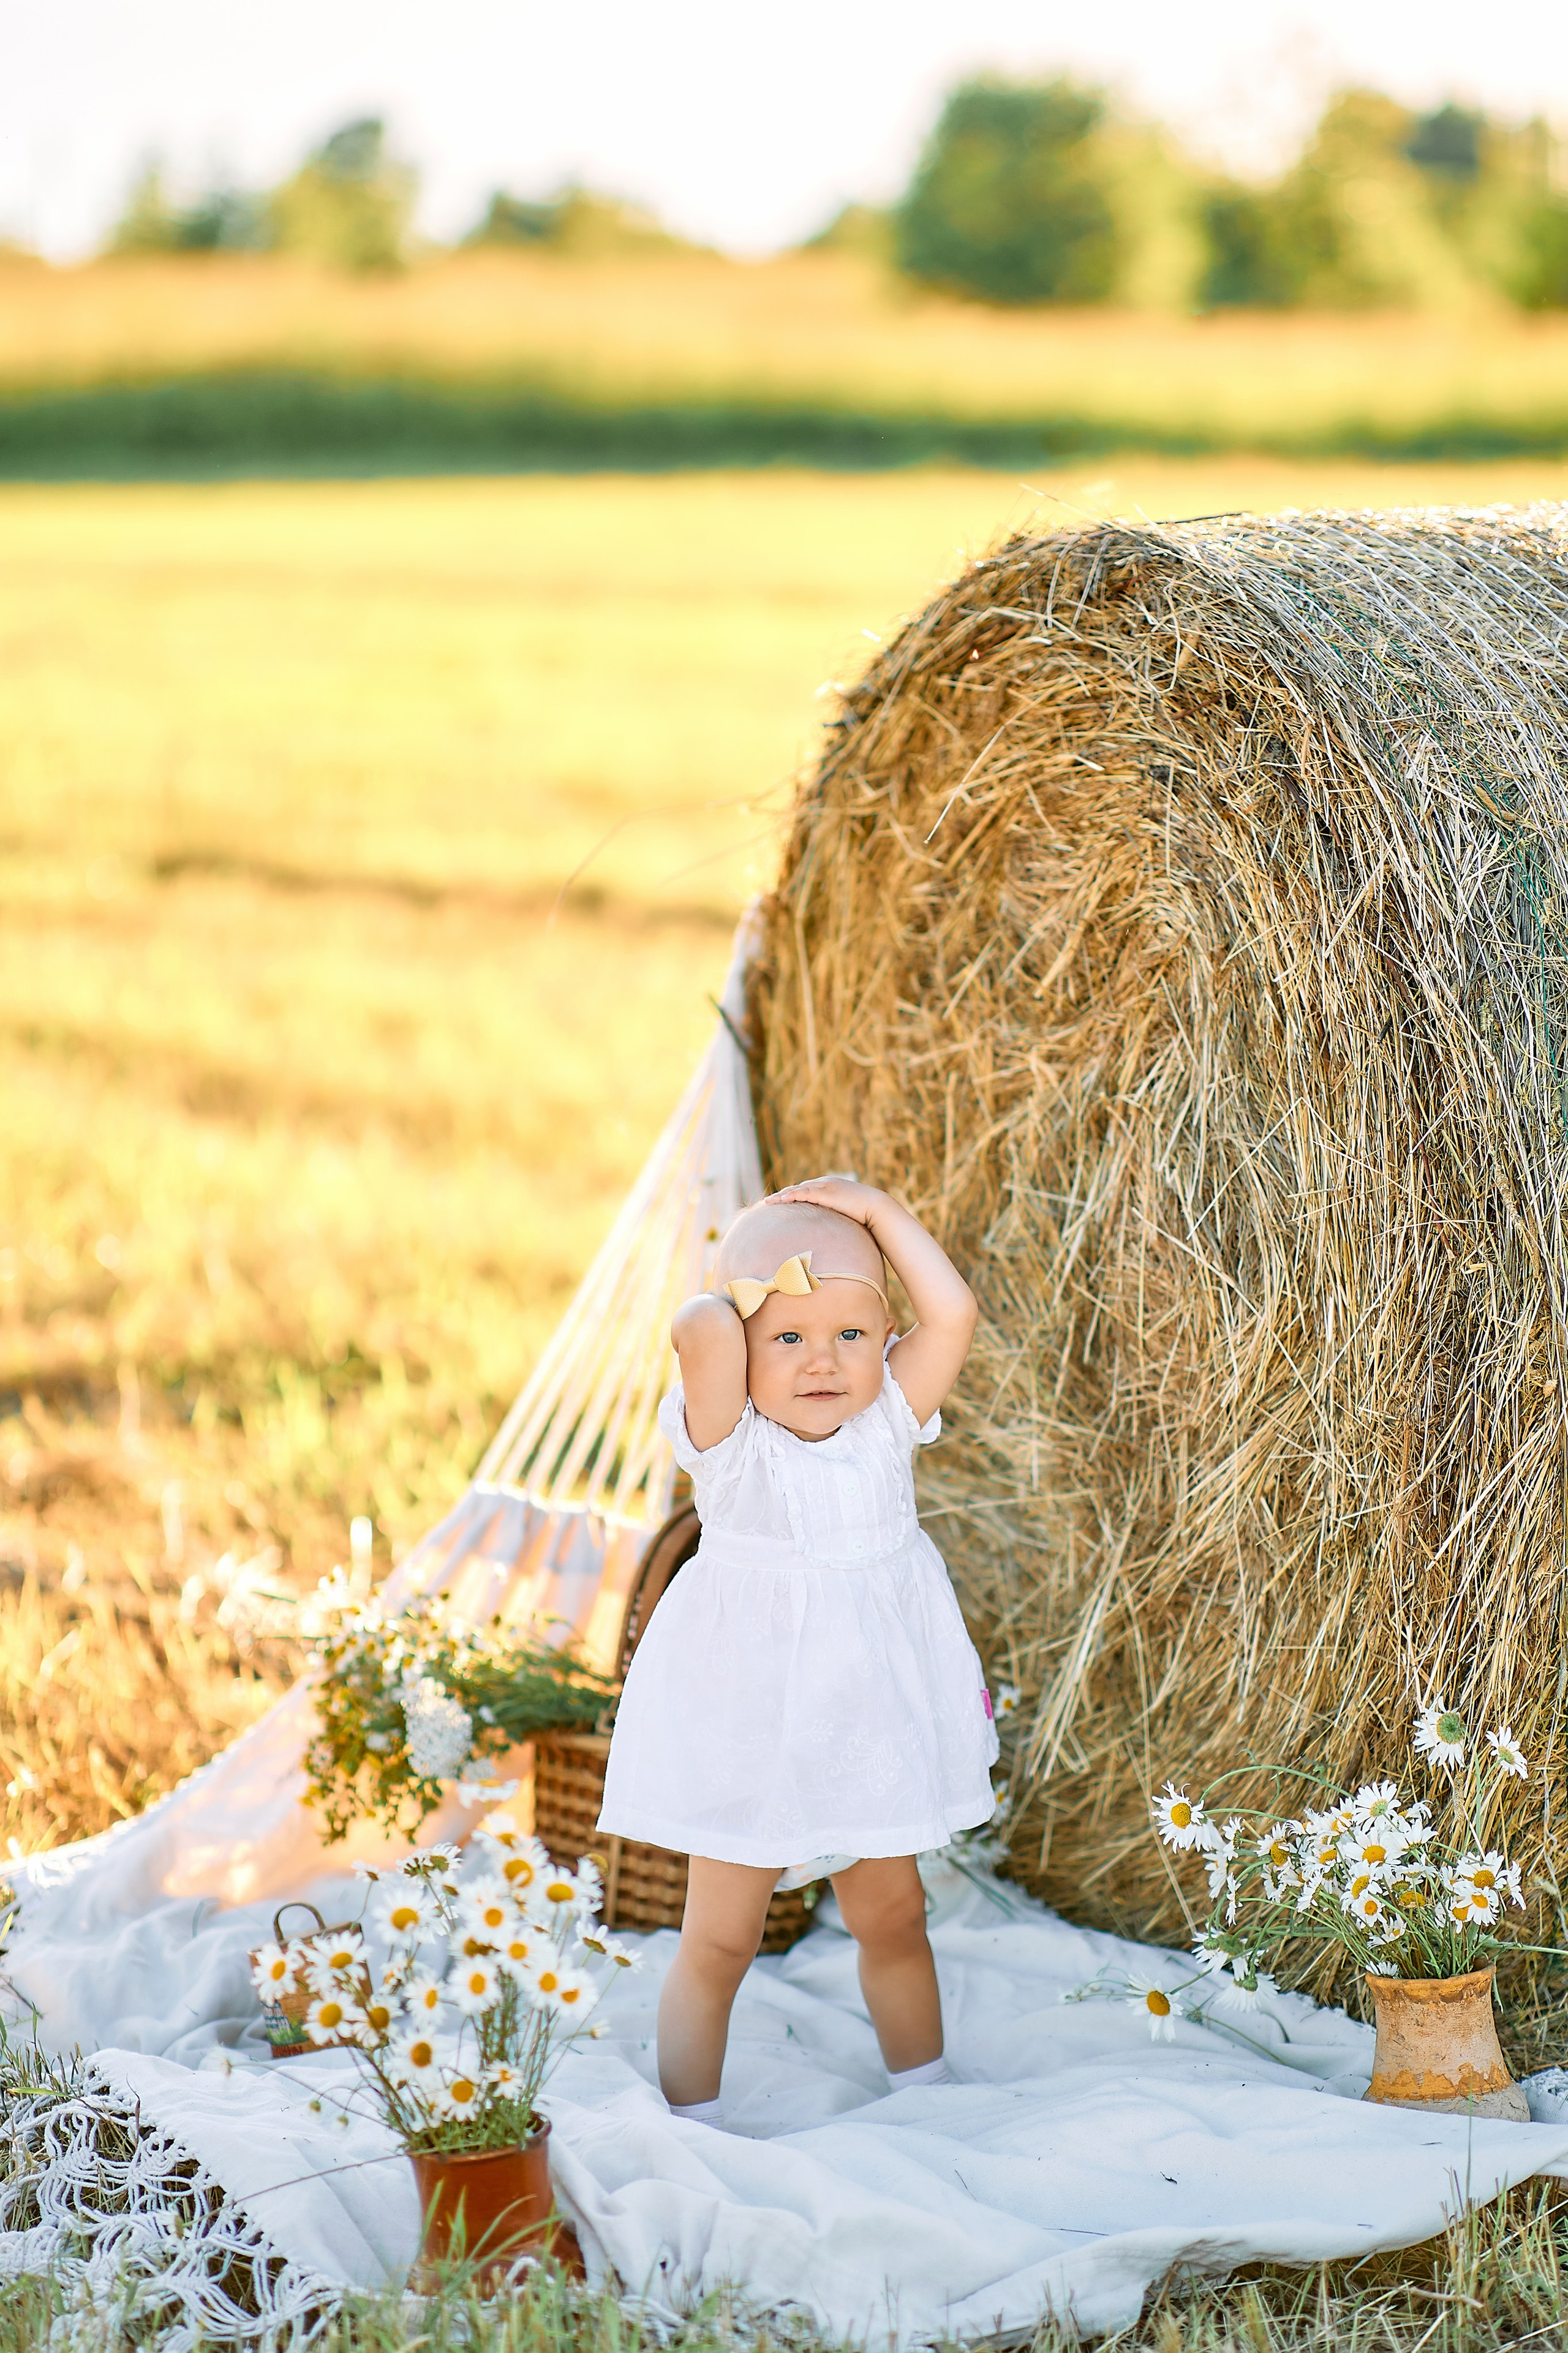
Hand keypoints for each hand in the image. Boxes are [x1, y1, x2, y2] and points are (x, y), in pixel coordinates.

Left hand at [763, 1174, 884, 1229]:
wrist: (878, 1208)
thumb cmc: (865, 1215)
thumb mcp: (847, 1215)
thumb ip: (836, 1220)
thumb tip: (831, 1233)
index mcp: (830, 1186)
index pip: (805, 1190)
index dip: (791, 1196)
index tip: (779, 1203)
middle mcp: (826, 1183)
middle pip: (798, 1188)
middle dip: (782, 1195)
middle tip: (767, 1203)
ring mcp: (826, 1186)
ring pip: (798, 1189)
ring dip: (782, 1195)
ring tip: (768, 1202)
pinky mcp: (827, 1193)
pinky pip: (805, 1193)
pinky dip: (793, 1195)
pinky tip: (782, 1200)